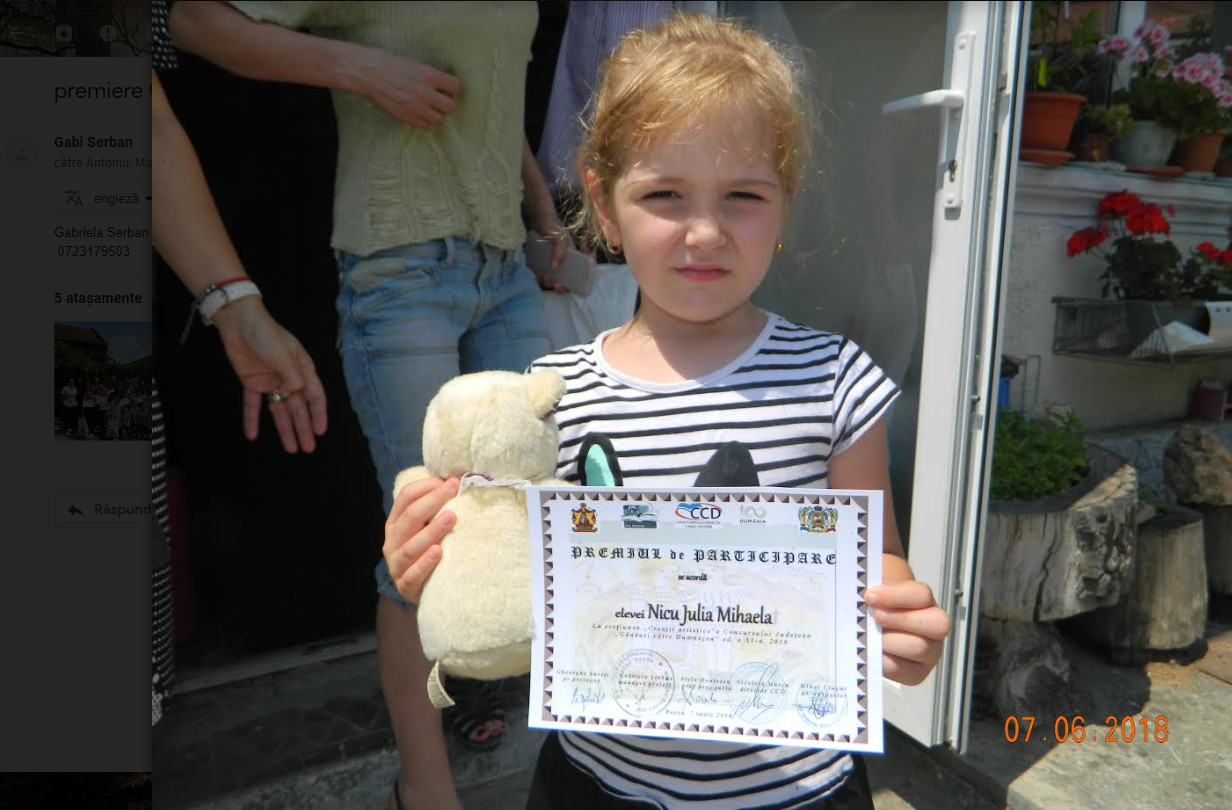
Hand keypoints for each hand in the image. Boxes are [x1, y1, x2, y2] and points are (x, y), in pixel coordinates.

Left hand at [213, 296, 327, 452]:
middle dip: (303, 428)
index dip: (318, 414)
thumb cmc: (266, 334)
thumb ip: (291, 378)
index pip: (314, 396)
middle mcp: (288, 378)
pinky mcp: (252, 383)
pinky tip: (252, 435)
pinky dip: (252, 419)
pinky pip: (252, 405)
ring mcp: (270, 381)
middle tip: (307, 449)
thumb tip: (293, 395)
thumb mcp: (283, 355)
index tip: (320, 432)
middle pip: (298, 408)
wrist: (239, 322)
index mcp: (302, 369)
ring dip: (284, 429)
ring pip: (279, 410)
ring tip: (290, 449)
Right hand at [351, 46, 461, 128]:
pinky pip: (425, 126)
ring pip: (439, 119)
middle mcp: (424, 92)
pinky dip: (424, 121)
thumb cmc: (389, 64)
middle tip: (439, 100)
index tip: (447, 88)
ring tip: (428, 107)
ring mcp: (415, 106)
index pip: (455, 86)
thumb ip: (430, 76)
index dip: (452, 88)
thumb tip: (444, 87)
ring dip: (436, 114)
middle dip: (447, 103)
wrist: (367, 72)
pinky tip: (419, 113)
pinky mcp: (405, 116)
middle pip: (451, 107)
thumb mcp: (414, 64)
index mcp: (428, 75)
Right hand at [383, 476, 459, 604]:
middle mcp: (392, 542)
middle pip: (410, 517)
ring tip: (451, 517)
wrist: (425, 591)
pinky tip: (438, 552)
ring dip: (432, 530)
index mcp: (396, 523)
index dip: (425, 487)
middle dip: (433, 500)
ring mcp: (396, 565)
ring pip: (411, 546)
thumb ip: (436, 509)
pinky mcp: (405, 586)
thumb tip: (459, 481)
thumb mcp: (427, 528)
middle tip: (454, 489)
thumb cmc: (428, 552)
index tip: (449, 481)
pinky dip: (425, 563)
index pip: (405, 497)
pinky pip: (413, 574)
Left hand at [530, 215, 573, 292]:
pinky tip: (534, 274)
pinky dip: (537, 275)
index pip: (573, 273)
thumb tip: (554, 267)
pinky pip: (538, 270)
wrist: (537, 216)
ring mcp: (549, 260)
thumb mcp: (559, 237)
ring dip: (546, 280)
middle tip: (550, 281)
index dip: (569, 283)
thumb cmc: (552, 225)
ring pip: (549, 276)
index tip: (561, 286)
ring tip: (542, 277)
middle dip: (556, 284)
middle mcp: (560, 260)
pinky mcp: (538, 259)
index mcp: (569, 256)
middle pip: (560, 278)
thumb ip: (559, 250)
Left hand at [867, 579, 950, 685]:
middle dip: (901, 619)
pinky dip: (884, 661)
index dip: (896, 595)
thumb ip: (875, 584)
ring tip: (870, 637)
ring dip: (890, 641)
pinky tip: (871, 653)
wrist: (869, 632)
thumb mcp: (876, 593)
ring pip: (919, 647)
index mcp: (924, 602)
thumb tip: (866, 582)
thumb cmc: (874, 610)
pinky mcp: (916, 673)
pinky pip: (903, 669)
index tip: (870, 596)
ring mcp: (929, 653)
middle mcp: (933, 627)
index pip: (922, 594)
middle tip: (876, 617)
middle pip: (935, 623)